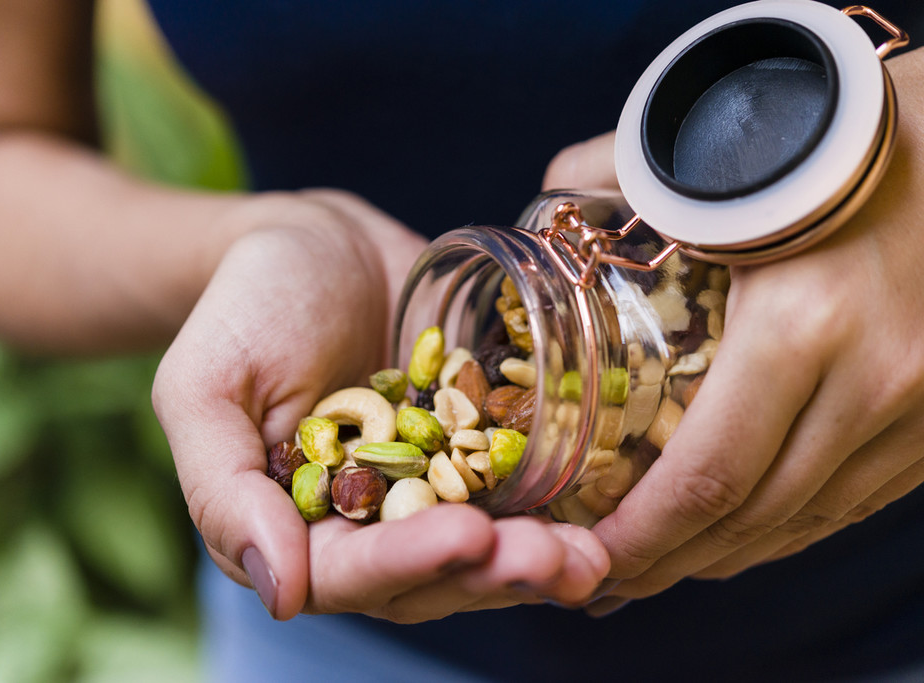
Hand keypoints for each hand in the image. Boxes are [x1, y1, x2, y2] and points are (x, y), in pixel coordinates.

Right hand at [152, 189, 608, 620]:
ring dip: (539, 556)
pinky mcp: (475, 446)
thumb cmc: (243, 309)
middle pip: (432, 575)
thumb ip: (222, 492)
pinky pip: (519, 484)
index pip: (349, 574)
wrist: (312, 244)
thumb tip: (279, 592)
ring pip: (486, 544)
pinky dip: (561, 501)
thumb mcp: (203, 387)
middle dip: (493, 572)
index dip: (408, 563)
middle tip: (558, 558)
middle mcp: (368, 523)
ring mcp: (431, 487)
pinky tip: (607, 507)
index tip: (467, 536)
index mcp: (297, 526)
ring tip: (592, 552)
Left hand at [544, 49, 923, 612]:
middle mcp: (875, 381)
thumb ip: (624, 171)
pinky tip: (753, 529)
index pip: (707, 476)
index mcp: (802, 325)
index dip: (644, 539)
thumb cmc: (844, 130)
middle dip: (675, 561)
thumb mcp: (730, 155)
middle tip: (612, 579)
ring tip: (669, 565)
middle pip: (757, 516)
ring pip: (813, 518)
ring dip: (734, 553)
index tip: (592, 561)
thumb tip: (552, 190)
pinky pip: (864, 496)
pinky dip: (798, 524)